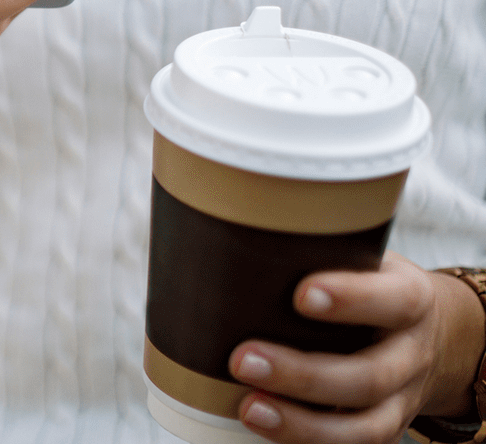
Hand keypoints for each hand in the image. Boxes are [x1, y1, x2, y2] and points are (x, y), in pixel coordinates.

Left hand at [229, 253, 485, 443]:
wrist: (428, 331)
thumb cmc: (368, 283)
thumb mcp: (362, 256)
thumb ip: (314, 249)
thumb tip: (220, 225)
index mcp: (410, 299)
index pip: (392, 298)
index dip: (353, 299)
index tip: (302, 293)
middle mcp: (411, 353)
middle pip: (369, 375)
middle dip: (304, 374)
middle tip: (242, 359)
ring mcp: (401, 398)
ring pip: (364, 425)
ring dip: (302, 423)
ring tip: (248, 407)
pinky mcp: (383, 425)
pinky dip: (307, 441)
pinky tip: (264, 426)